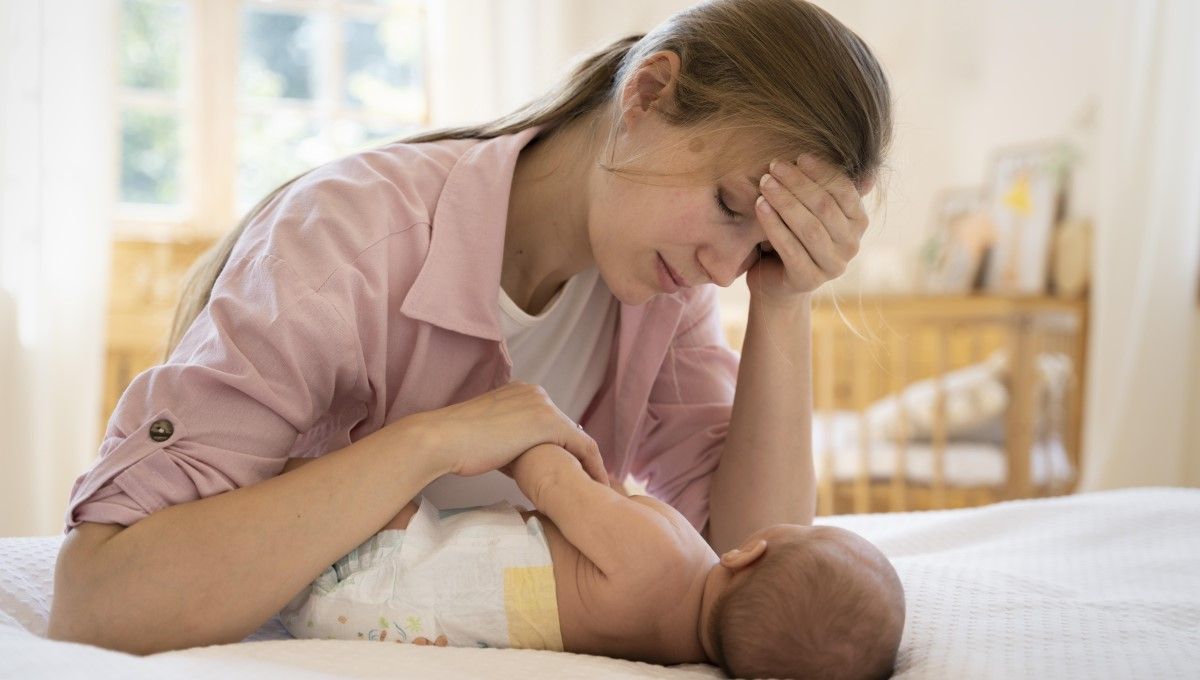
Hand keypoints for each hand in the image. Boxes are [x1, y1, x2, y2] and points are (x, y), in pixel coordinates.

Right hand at [402, 381, 608, 484]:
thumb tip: (520, 461)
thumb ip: (509, 441)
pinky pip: (583, 446)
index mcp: (519, 391)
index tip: (569, 468)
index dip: (561, 446)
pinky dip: (593, 466)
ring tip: (596, 487)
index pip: (549, 421)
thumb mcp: (488, 435)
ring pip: (578, 438)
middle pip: (566, 428)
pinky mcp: (548, 422)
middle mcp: (535, 392)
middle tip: (588, 481)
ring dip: (588, 463)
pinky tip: (597, 484)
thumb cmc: (457, 444)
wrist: (444, 439)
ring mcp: (543, 405)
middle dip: (577, 455)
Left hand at [750, 154, 871, 302]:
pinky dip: (774, 225)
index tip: (798, 156)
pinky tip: (759, 207)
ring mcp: (833, 266)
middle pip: (825, 207)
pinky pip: (791, 249)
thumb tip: (858, 164)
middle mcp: (852, 245)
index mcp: (858, 222)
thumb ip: (826, 186)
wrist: (775, 280)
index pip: (844, 191)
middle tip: (774, 166)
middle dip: (798, 183)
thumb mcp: (812, 208)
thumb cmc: (794, 235)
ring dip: (785, 201)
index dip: (822, 171)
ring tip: (765, 183)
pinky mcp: (808, 280)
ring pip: (809, 227)